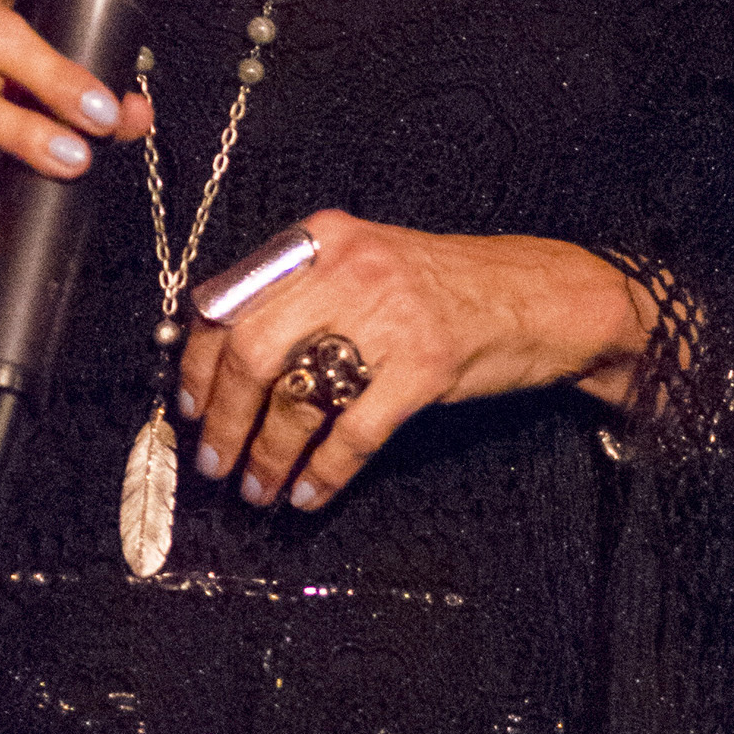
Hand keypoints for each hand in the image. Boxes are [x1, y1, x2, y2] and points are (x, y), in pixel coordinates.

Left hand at [178, 213, 652, 512]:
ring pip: (299, 397)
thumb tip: (223, 362)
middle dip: (224, 418)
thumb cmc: (448, 287)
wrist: (544, 294)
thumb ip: (301, 296)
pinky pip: (354, 431)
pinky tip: (309, 494)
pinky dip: (324, 472)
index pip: (231, 300)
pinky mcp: (426, 366)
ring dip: (267, 455)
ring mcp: (390, 317)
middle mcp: (350, 269)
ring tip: (257, 489)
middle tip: (213, 462)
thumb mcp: (366, 265)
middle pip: (253, 350)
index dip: (199, 363)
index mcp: (323, 239)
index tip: (190, 406)